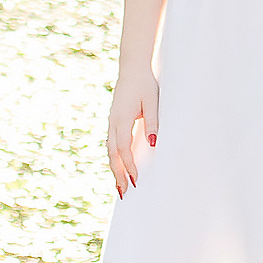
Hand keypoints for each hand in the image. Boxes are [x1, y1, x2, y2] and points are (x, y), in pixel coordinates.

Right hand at [107, 66, 158, 196]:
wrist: (132, 68)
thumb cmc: (144, 84)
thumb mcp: (151, 102)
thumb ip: (152, 122)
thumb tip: (153, 144)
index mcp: (122, 118)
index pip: (123, 148)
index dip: (129, 165)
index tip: (136, 180)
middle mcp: (113, 122)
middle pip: (112, 154)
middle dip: (118, 174)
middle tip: (123, 193)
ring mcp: (111, 121)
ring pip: (109, 150)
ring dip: (114, 169)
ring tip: (119, 186)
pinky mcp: (113, 120)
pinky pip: (111, 144)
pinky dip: (113, 158)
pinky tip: (118, 167)